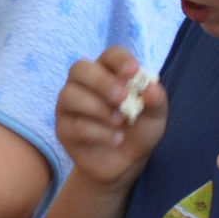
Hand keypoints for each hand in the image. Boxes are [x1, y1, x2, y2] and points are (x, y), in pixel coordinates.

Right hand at [56, 48, 166, 190]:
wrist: (126, 162)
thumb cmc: (138, 130)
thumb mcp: (155, 114)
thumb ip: (155, 99)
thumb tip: (150, 88)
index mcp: (109, 73)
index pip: (109, 55)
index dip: (120, 60)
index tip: (133, 72)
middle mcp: (84, 84)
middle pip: (80, 69)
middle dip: (101, 82)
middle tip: (123, 98)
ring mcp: (69, 106)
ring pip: (70, 95)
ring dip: (98, 108)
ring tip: (120, 122)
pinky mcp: (63, 129)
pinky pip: (74, 125)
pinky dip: (99, 132)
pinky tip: (115, 139)